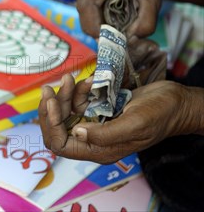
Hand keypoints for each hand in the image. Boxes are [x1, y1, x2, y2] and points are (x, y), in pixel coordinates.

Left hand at [39, 76, 199, 163]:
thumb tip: (76, 132)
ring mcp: (95, 124)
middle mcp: (93, 139)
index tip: (51, 101)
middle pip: (58, 127)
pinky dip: (78, 89)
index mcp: (99, 150)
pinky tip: (89, 80)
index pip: (60, 144)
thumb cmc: (160, 114)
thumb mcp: (134, 124)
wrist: (177, 102)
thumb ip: (104, 134)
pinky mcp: (99, 110)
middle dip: (52, 106)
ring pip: (65, 111)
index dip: (51, 124)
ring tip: (70, 78)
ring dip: (64, 93)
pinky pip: (78, 101)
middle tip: (52, 86)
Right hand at [76, 0, 165, 38]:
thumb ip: (146, 22)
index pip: (88, 8)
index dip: (98, 29)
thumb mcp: (153, 0)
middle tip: (121, 39)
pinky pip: (88, 18)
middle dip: (102, 33)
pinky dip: (100, 24)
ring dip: (101, 29)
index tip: (117, 42)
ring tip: (119, 29)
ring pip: (85, 21)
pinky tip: (114, 22)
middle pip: (85, 19)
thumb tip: (131, 40)